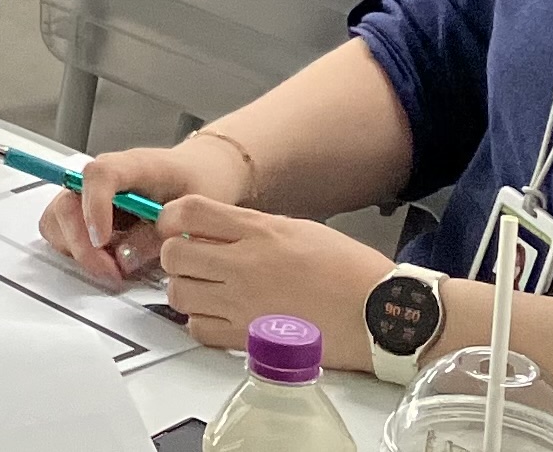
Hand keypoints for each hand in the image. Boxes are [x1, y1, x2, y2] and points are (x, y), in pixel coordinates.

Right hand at [34, 138, 256, 291]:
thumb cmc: (200, 181)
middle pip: (67, 203)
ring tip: (110, 269)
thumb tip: (124, 260)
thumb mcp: (192, 212)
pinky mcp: (88, 211)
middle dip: (81, 245)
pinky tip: (107, 261)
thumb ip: (157, 237)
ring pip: (58, 220)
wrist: (202, 170)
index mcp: (134, 165)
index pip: (99, 175)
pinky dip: (78, 251)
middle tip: (110, 272)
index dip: (94, 207)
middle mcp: (104, 177)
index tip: (103, 240)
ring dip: (77, 250)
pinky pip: (65, 232)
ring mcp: (92, 194)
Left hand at [132, 197, 400, 363]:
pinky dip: (200, 323)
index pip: (188, 212)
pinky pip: (199, 330)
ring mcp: (244, 305)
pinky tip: (219, 316)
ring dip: (185, 290)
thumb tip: (218, 231)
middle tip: (190, 259)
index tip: (177, 225)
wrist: (381, 314)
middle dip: (174, 255)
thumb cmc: (351, 272)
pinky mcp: (250, 340)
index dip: (171, 218)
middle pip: (173, 255)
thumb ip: (253, 229)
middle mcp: (245, 266)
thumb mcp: (300, 229)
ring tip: (206, 289)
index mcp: (260, 231)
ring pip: (178, 295)